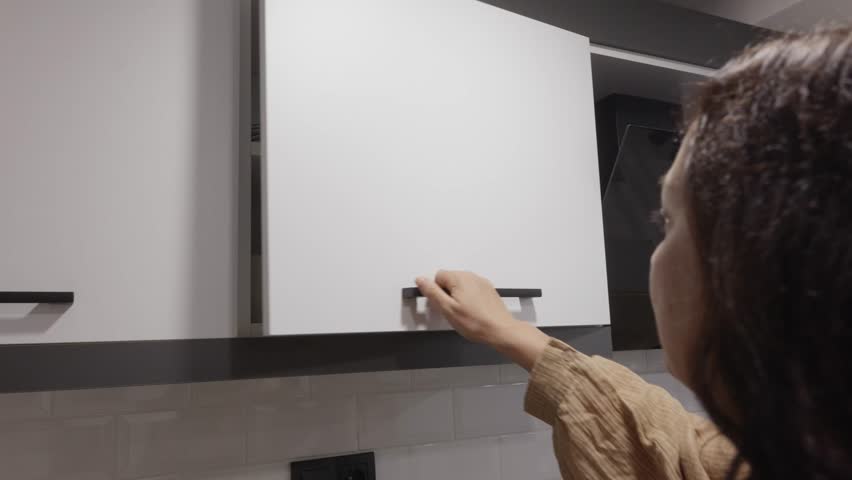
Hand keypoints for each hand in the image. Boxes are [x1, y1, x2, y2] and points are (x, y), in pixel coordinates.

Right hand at [416, 270, 550, 369]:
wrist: (500, 330)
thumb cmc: (476, 323)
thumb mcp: (447, 309)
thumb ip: (432, 292)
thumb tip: (421, 280)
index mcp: (459, 278)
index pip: (438, 276)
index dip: (437, 292)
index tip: (443, 304)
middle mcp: (471, 276)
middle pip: (450, 280)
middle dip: (448, 294)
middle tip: (453, 311)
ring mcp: (481, 282)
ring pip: (461, 286)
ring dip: (459, 297)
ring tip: (464, 313)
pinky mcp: (488, 290)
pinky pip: (472, 290)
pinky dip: (470, 299)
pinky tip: (473, 312)